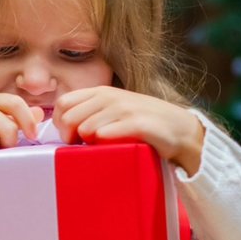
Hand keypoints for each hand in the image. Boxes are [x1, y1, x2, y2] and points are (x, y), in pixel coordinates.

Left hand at [52, 86, 204, 172]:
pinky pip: (105, 136)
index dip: (60, 123)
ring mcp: (124, 109)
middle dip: (71, 138)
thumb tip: (62, 127)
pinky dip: (106, 145)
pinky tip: (117, 147)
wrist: (181, 129)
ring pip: (85, 129)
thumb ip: (90, 111)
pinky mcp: (137, 124)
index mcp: (100, 92)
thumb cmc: (142, 122)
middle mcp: (110, 96)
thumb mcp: (113, 109)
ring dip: (91, 144)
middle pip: (69, 119)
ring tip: (104, 146)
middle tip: (85, 147)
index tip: (71, 137)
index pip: (63, 103)